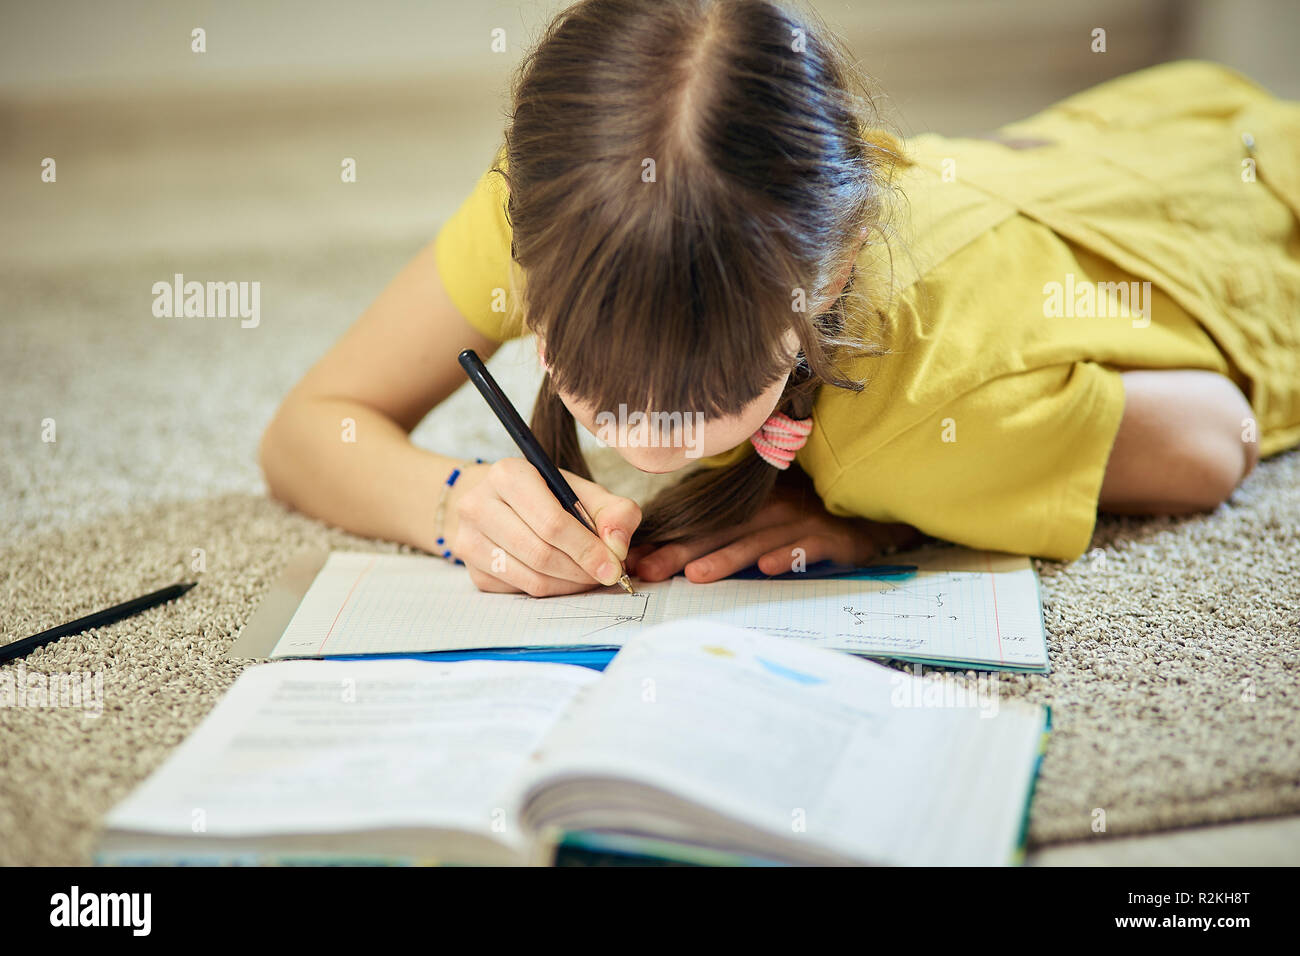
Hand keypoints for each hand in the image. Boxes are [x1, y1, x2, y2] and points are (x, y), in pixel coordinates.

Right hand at [446, 458, 640, 595]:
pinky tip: (563, 578)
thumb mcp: (583, 491)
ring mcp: (469, 539)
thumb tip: (617, 547)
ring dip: (569, 584)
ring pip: (532, 579)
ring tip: (588, 575)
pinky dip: (551, 590)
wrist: (500, 502)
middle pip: (541, 554)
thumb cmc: (547, 495)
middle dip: (582, 570)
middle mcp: (478, 505)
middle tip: (606, 574)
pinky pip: (521, 592)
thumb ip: (613, 511)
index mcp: (508, 474)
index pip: (551, 522)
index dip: (587, 549)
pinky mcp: (472, 570)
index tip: (614, 566)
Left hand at [630, 483, 912, 583]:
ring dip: (727, 557)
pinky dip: (788, 555)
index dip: (670, 542)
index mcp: (750, 508)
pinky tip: (769, 569)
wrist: (870, 518)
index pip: (702, 525)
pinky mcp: (830, 536)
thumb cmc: (811, 523)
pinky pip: (806, 546)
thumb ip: (729, 541)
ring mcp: (800, 521)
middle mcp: (771, 511)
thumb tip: (679, 564)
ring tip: (697, 575)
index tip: (636, 561)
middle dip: (682, 552)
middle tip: (649, 571)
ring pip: (757, 540)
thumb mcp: (767, 527)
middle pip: (720, 532)